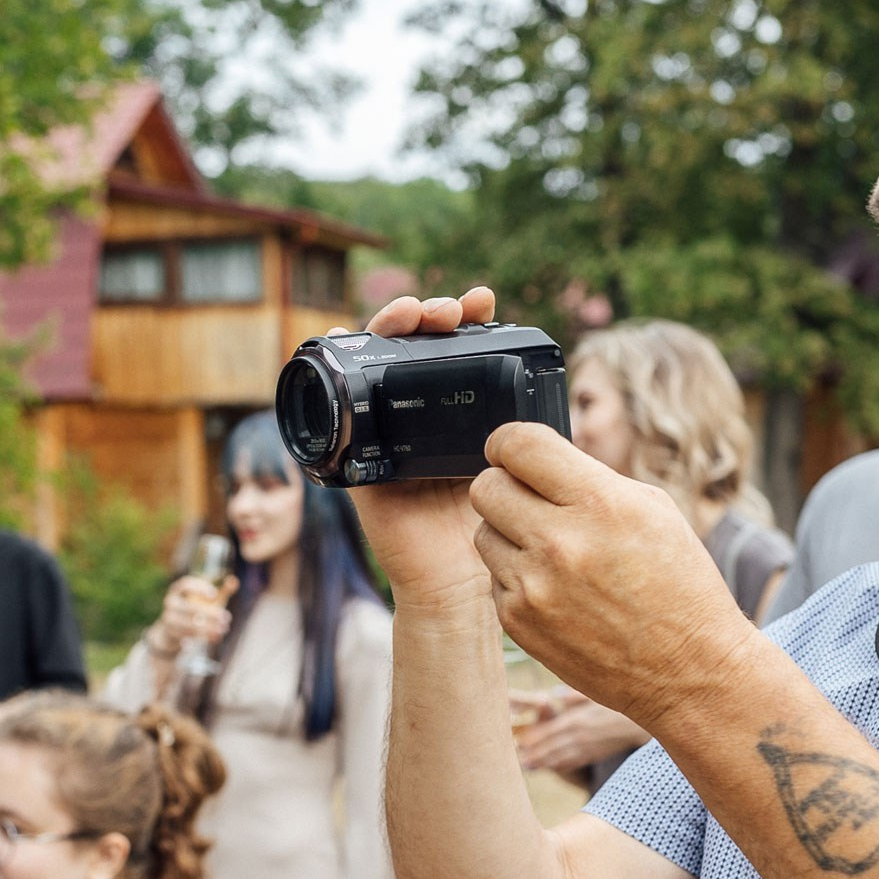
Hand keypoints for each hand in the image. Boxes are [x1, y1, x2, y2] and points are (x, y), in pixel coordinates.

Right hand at [148, 576, 233, 653]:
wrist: (171, 632)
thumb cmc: (194, 611)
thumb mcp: (207, 601)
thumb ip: (221, 591)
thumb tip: (234, 580)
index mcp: (177, 590)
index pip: (185, 584)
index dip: (199, 588)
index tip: (214, 594)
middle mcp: (170, 603)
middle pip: (191, 608)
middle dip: (210, 614)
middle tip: (226, 617)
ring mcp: (169, 619)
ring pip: (189, 625)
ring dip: (209, 628)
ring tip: (223, 629)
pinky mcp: (171, 634)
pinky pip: (188, 637)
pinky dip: (203, 638)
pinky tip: (216, 638)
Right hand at [337, 287, 502, 612]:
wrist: (459, 577)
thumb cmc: (497, 522)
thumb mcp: (516, 463)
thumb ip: (524, 430)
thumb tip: (542, 383)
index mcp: (458, 409)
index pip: (458, 346)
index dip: (467, 317)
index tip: (483, 302)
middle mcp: (419, 411)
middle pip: (414, 344)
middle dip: (429, 314)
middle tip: (448, 312)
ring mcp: (384, 427)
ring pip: (377, 359)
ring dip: (389, 326)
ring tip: (411, 316)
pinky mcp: (357, 450)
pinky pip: (339, 403)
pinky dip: (336, 362)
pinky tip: (343, 334)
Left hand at [470, 424, 754, 734]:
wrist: (688, 670)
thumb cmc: (678, 583)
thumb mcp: (651, 510)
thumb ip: (588, 479)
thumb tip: (535, 460)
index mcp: (600, 503)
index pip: (517, 444)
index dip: (508, 443)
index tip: (512, 453)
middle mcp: (560, 542)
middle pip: (486, 487)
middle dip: (505, 487)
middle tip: (532, 502)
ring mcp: (533, 587)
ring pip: (482, 533)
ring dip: (509, 535)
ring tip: (553, 552)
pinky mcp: (518, 622)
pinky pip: (493, 578)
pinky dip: (517, 577)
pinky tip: (556, 590)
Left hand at [516, 698, 650, 774]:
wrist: (643, 723)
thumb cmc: (619, 704)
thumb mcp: (597, 694)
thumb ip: (575, 695)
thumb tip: (556, 693)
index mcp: (577, 719)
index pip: (549, 730)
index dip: (533, 738)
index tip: (518, 742)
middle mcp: (580, 735)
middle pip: (551, 747)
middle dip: (533, 754)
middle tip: (515, 761)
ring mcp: (588, 747)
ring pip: (560, 757)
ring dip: (543, 763)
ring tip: (526, 767)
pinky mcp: (596, 754)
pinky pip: (575, 762)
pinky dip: (561, 766)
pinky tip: (551, 769)